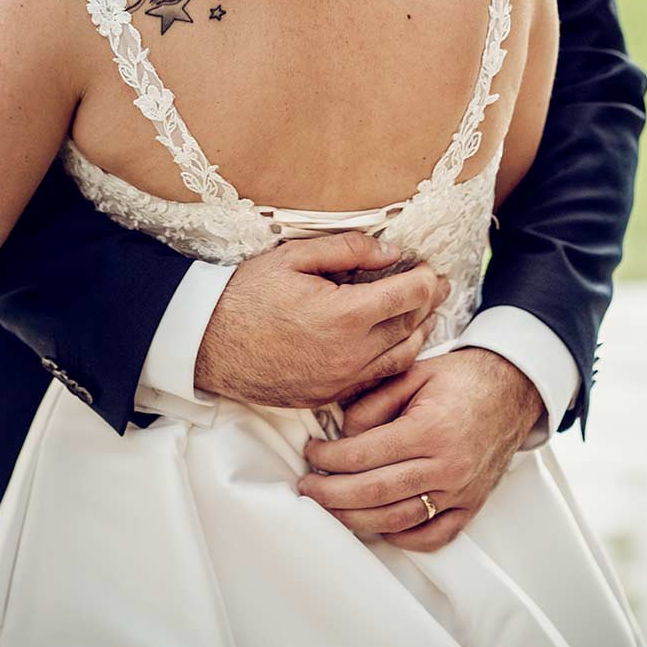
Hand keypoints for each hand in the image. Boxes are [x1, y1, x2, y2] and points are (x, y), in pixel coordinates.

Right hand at [194, 231, 450, 409]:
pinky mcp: (328, 396)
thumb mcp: (294, 256)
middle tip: (439, 287)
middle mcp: (350, 353)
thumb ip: (349, 250)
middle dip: (428, 304)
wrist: (207, 343)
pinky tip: (392, 343)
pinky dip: (392, 360)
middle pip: (410, 327)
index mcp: (345, 315)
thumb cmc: (247, 294)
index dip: (426, 278)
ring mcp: (340, 380)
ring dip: (417, 334)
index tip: (431, 267)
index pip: (408, 295)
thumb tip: (392, 252)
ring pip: (399, 359)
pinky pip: (375, 379)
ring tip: (423, 314)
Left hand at [296, 347, 542, 551]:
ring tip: (330, 508)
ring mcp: (460, 492)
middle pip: (374, 493)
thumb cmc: (460, 379)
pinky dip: (400, 537)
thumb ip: (373, 402)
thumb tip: (342, 434)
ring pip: (397, 521)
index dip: (330, 458)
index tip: (311, 454)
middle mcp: (446, 467)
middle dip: (331, 494)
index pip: (365, 454)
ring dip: (356, 519)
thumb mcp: (414, 373)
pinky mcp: (470, 507)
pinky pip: (431, 537)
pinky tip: (377, 524)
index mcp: (429, 429)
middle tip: (307, 487)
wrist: (513, 390)